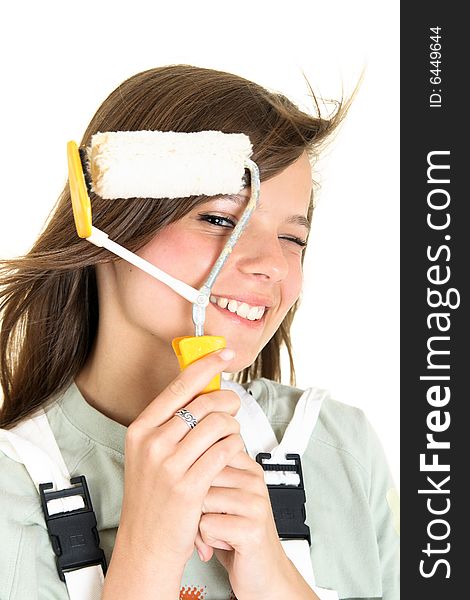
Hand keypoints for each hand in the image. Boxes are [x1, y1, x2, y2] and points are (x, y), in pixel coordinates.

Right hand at [114, 348, 241, 568]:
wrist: (147, 544)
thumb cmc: (154, 496)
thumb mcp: (151, 453)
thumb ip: (172, 423)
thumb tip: (205, 389)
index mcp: (141, 428)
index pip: (180, 385)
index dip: (207, 364)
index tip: (225, 352)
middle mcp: (151, 442)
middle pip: (205, 402)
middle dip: (228, 402)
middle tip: (233, 409)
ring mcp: (168, 464)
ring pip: (219, 425)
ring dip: (233, 428)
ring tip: (231, 438)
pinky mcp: (189, 486)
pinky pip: (225, 450)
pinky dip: (235, 448)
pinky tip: (232, 454)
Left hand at [196, 451, 313, 599]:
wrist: (265, 573)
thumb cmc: (238, 535)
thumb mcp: (225, 498)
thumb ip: (210, 475)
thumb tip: (182, 458)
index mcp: (249, 469)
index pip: (210, 453)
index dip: (196, 476)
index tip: (202, 490)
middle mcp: (254, 482)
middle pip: (202, 476)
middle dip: (195, 502)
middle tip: (211, 518)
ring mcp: (255, 504)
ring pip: (202, 500)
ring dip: (201, 522)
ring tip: (219, 530)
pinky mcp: (252, 528)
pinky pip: (207, 525)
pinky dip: (207, 539)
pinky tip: (224, 542)